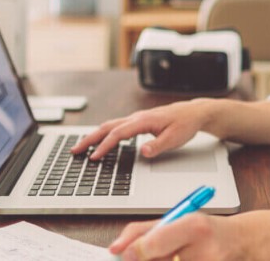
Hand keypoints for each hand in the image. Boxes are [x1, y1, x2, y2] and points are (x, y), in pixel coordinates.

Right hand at [70, 99, 213, 159]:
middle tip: (75, 150)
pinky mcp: (138, 121)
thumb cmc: (185, 124)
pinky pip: (117, 127)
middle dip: (90, 139)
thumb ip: (157, 146)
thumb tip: (143, 152)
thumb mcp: (174, 139)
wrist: (193, 113)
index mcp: (143, 121)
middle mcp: (136, 117)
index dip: (104, 146)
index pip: (118, 134)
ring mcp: (136, 118)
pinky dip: (105, 133)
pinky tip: (101, 141)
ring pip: (110, 125)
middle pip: (107, 127)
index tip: (93, 156)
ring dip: (95, 135)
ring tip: (82, 147)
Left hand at [110, 213, 246, 260]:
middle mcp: (206, 252)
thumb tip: (116, 249)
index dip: (134, 252)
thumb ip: (144, 231)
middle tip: (149, 256)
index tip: (122, 254)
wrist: (245, 244)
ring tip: (176, 256)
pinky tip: (183, 260)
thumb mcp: (180, 220)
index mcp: (196, 227)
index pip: (154, 244)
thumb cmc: (209, 232)